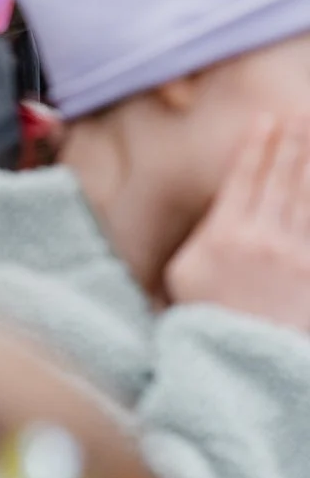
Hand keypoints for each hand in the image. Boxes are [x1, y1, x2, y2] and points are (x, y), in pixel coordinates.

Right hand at [165, 114, 309, 330]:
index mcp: (225, 233)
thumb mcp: (181, 272)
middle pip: (279, 180)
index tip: (265, 120)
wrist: (241, 363)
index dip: (256, 146)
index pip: (244, 178)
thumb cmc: (203, 316)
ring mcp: (295, 256)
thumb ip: (200, 236)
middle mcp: (263, 238)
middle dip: (289, 144)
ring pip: (306, 198)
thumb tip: (216, 212)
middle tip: (297, 115)